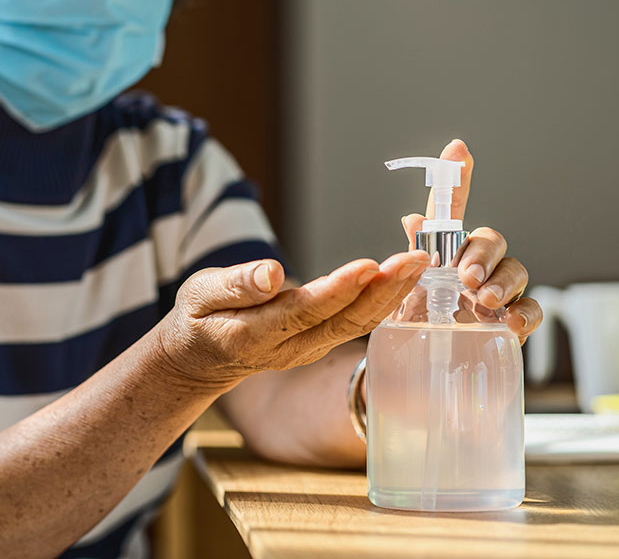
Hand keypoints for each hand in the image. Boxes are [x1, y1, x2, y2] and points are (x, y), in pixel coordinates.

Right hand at [157, 250, 430, 387]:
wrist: (201, 361)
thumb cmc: (198, 318)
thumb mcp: (198, 296)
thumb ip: (235, 285)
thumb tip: (273, 273)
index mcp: (257, 334)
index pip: (305, 310)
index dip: (339, 289)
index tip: (370, 265)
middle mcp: (290, 348)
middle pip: (345, 320)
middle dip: (385, 289)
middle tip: (417, 257)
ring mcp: (308, 350)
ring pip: (357, 324)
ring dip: (393, 294)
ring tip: (419, 262)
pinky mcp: (319, 344)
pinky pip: (356, 324)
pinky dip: (384, 300)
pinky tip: (404, 278)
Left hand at [401, 139, 541, 342]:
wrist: (426, 367)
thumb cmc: (417, 324)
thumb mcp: (403, 293)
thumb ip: (410, 257)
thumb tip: (412, 219)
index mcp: (444, 252)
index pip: (452, 212)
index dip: (455, 179)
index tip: (456, 149)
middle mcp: (476, 266)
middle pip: (490, 241)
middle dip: (482, 253)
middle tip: (465, 276)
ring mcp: (496, 294)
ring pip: (515, 270)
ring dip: (502, 281)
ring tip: (484, 300)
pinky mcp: (511, 323)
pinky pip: (531, 309)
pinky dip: (525, 313)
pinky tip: (511, 322)